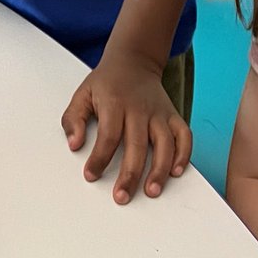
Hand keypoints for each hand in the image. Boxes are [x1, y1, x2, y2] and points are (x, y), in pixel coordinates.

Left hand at [61, 50, 191, 204]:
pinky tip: (176, 172)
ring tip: (152, 191)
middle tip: (122, 197)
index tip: (91, 176)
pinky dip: (184, 153)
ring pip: (165, 142)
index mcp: (114, 102)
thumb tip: (74, 145)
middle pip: (137, 144)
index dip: (99, 158)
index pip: (108, 134)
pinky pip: (184, 135)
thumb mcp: (82, 94)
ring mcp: (158, 112)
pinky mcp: (172, 115)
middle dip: (130, 174)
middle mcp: (139, 108)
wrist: (134, 60)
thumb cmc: (106, 82)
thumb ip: (73, 119)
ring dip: (160, 169)